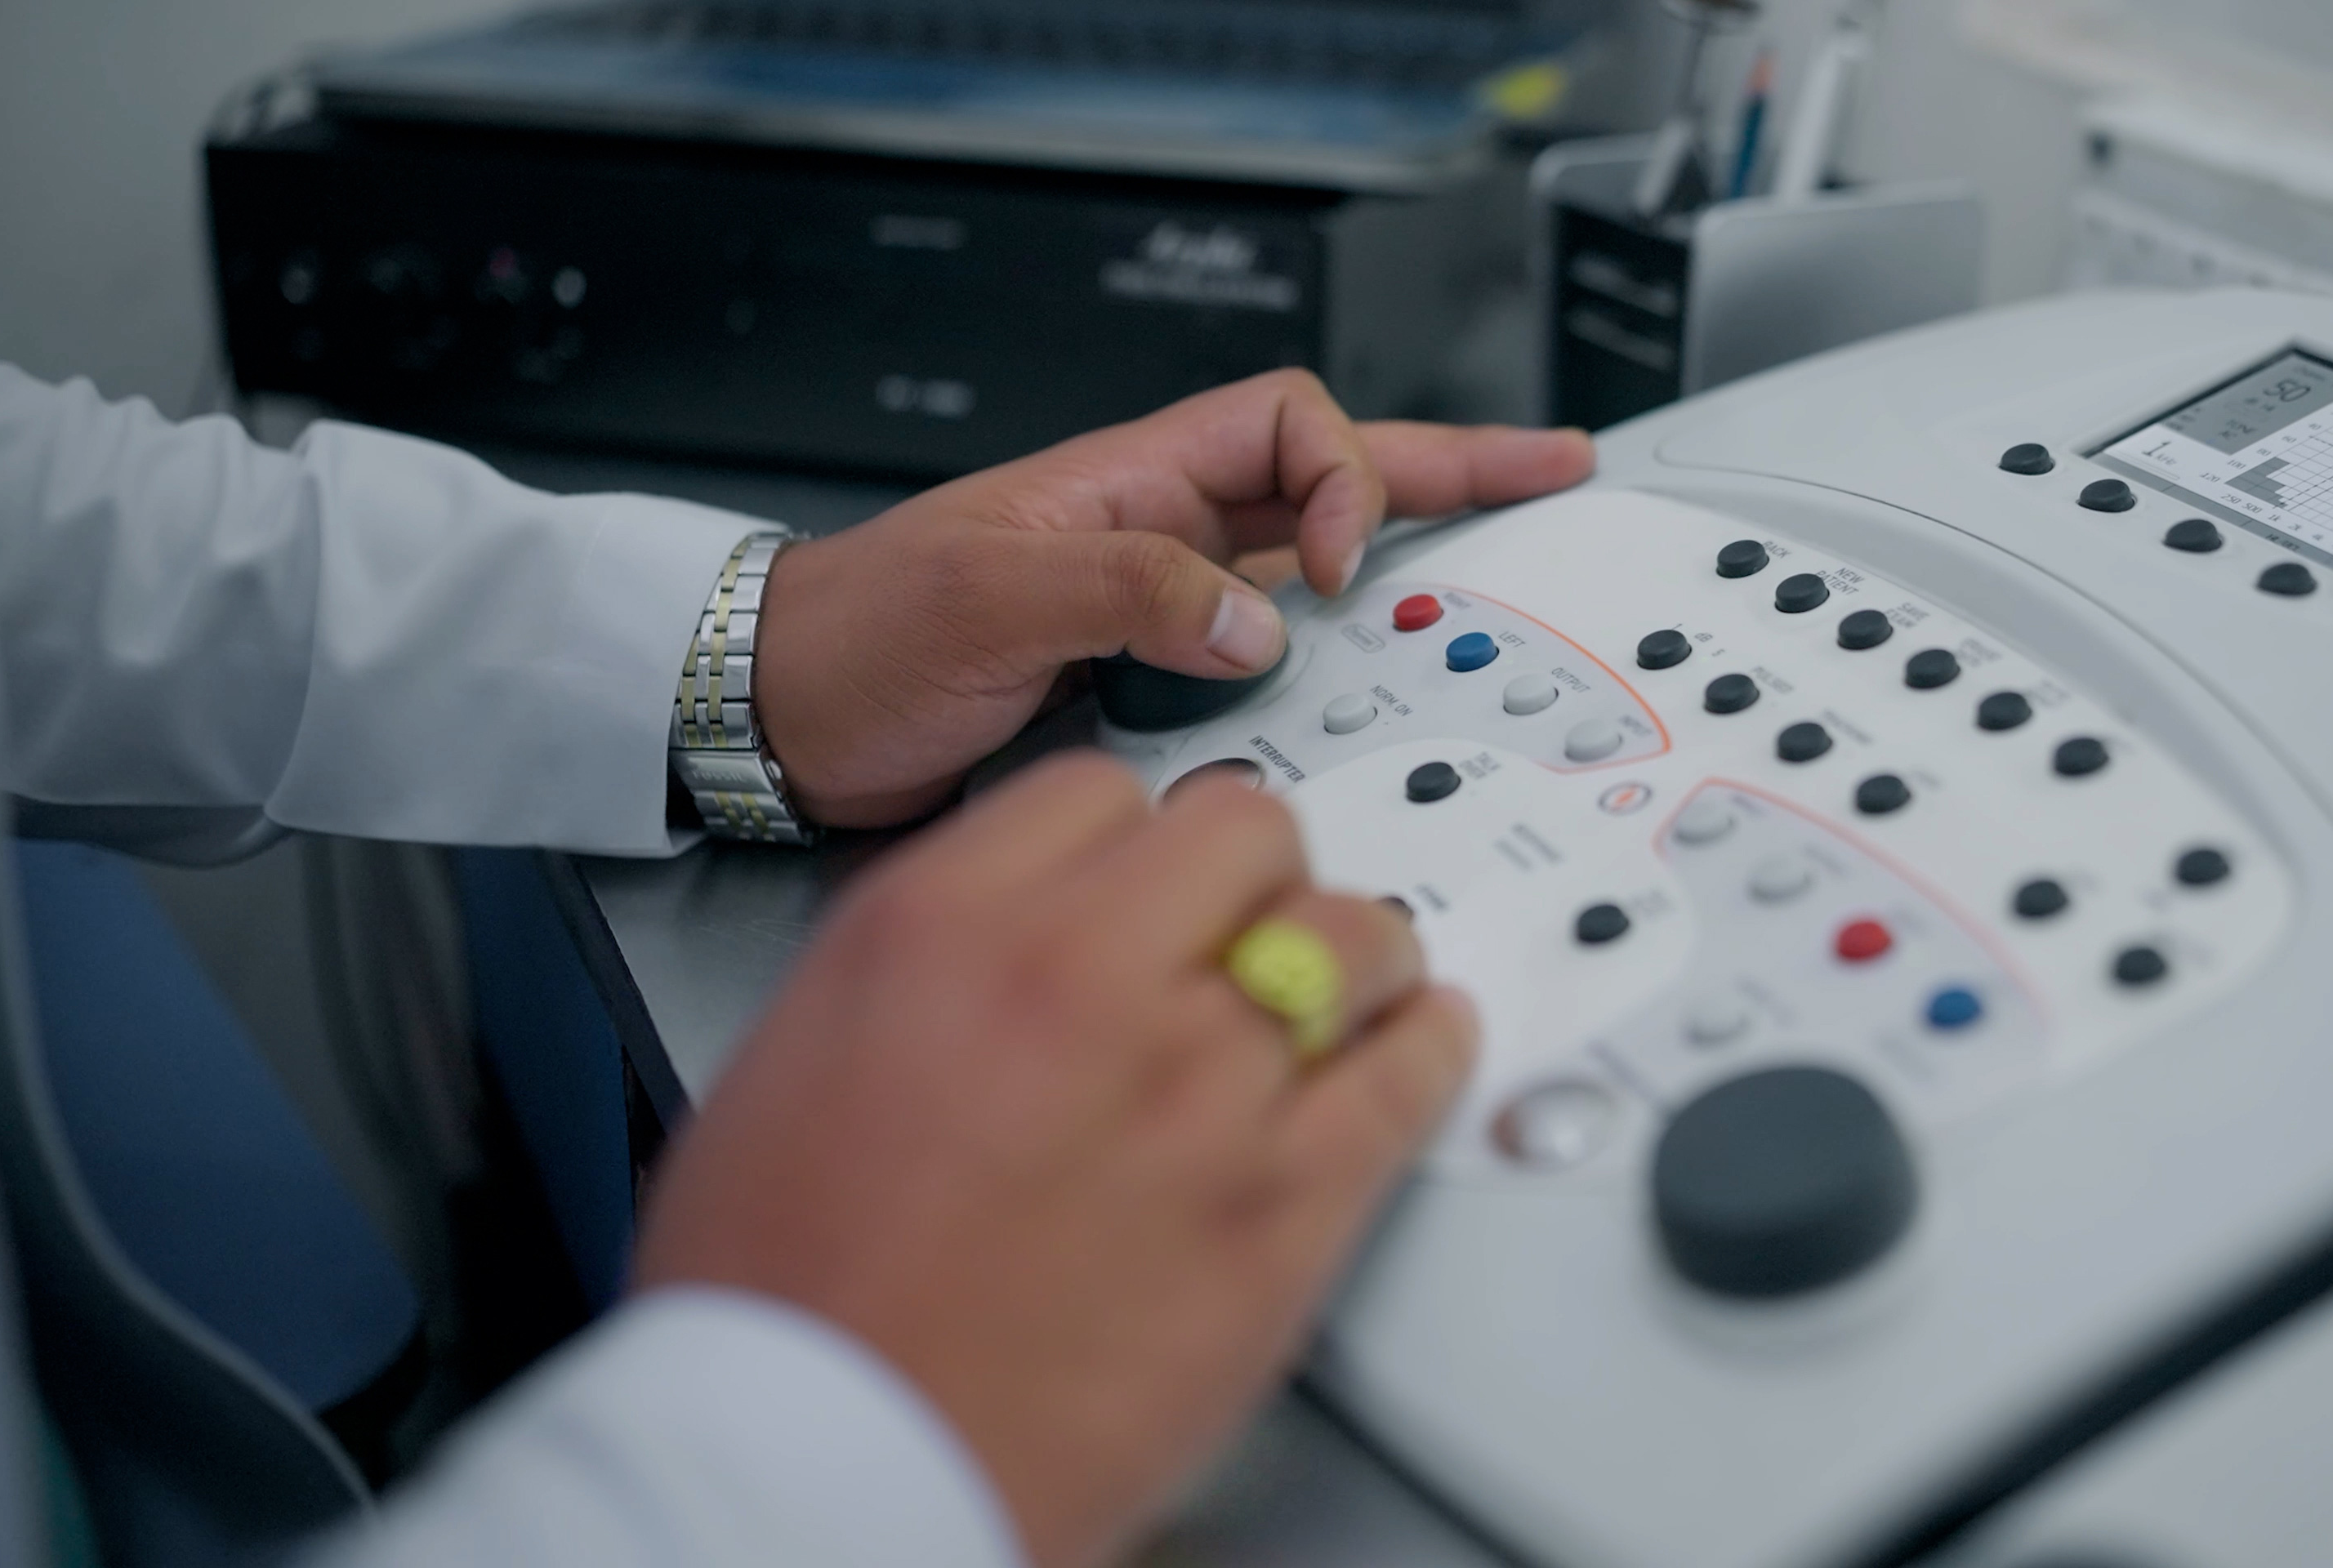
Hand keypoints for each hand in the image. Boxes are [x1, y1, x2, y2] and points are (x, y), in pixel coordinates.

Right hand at [632, 752, 1477, 1567]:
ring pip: (1348, 936)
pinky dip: (1428, 1048)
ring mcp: (1197, 1088)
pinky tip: (1418, 1045)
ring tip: (1354, 988)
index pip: (1101, 795)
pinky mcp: (1286, 1205)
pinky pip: (1407, 1077)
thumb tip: (1015, 926)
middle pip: (1244, 834)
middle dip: (1254, 876)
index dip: (1139, 841)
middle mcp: (1078, 978)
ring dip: (1355, 956)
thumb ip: (930, 959)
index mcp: (942, 925)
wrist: (828, 1461)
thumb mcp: (798, 1053)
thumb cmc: (790, 1298)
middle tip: (1257, 925)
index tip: (1160, 877)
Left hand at [750, 370, 1593, 825]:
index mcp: (1131, 484)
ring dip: (1405, 576)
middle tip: (1554, 470)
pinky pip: (1269, 670)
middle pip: (1336, 484)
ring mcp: (1160, 613)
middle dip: (1452, 474)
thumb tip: (1257, 625)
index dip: (1346, 478)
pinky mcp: (1144, 690)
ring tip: (1494, 580)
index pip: (1290, 428)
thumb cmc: (853, 637)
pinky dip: (1330, 677)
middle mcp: (1160, 539)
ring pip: (1316, 580)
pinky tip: (1368, 697)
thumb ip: (1125, 593)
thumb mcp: (986, 596)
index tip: (1339, 568)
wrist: (778, 725)